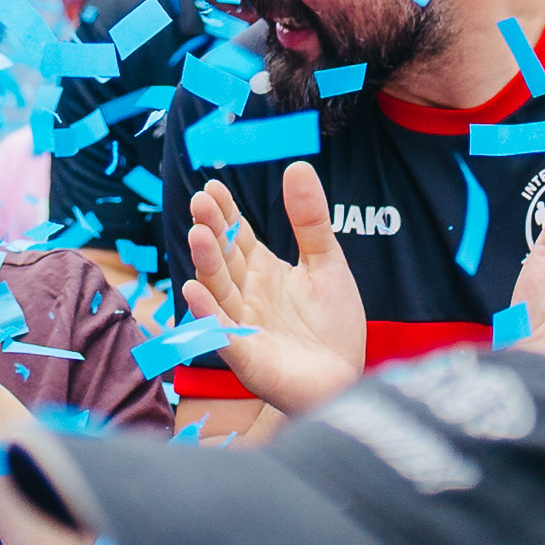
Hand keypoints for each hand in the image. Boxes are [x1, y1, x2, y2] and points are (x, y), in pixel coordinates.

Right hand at [185, 159, 372, 416]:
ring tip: (198, 235)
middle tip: (200, 201)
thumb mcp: (327, 263)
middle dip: (211, 231)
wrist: (349, 379)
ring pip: (219, 292)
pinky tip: (194, 291)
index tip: (212, 186)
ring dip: (206, 265)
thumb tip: (297, 164)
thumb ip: (310, 220)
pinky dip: (208, 316)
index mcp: (263, 273)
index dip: (225, 213)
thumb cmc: (333, 325)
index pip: (238, 237)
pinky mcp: (249, 360)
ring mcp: (245, 328)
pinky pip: (223, 336)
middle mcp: (247, 297)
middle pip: (223, 260)